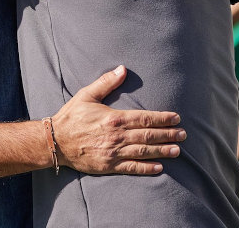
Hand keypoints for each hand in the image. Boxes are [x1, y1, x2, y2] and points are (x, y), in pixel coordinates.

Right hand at [52, 65, 184, 174]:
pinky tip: (159, 168)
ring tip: (177, 151)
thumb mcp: (87, 95)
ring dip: (162, 151)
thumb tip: (122, 69)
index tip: (176, 118)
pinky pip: (131, 168)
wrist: (56, 141)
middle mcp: (117, 136)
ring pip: (143, 152)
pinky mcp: (108, 165)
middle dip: (168, 134)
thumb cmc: (71, 117)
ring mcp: (113, 152)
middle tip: (183, 134)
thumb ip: (106, 82)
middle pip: (148, 136)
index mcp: (114, 118)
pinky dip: (146, 168)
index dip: (162, 118)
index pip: (144, 118)